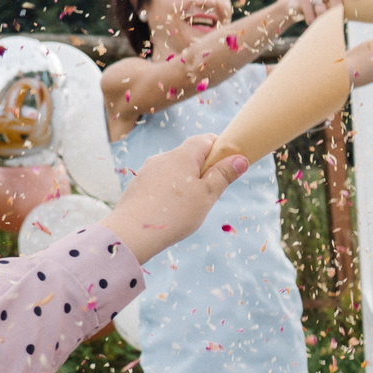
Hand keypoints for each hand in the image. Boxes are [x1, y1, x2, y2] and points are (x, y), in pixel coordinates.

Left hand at [101, 134, 246, 263]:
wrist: (132, 233)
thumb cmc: (175, 214)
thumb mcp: (207, 196)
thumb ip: (223, 175)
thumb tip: (240, 159)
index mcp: (182, 156)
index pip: (205, 139)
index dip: (220, 148)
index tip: (229, 164)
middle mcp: (163, 158)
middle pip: (190, 155)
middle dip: (204, 168)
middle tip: (211, 192)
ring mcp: (148, 170)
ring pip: (174, 169)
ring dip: (186, 181)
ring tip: (189, 206)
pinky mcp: (139, 185)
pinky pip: (161, 181)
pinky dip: (170, 190)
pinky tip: (171, 210)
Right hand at [285, 0, 346, 24]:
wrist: (294, 6)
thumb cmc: (318, 9)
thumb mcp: (329, 7)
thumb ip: (340, 9)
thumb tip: (354, 18)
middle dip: (337, 8)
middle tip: (338, 20)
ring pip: (322, 9)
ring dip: (324, 20)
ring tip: (323, 24)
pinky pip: (311, 16)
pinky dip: (313, 23)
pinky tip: (312, 21)